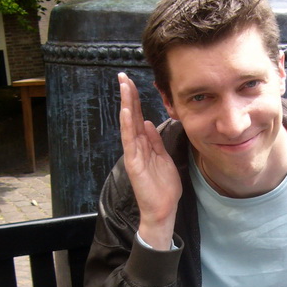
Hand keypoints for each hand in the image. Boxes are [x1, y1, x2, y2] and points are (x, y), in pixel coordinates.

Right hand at [118, 73, 181, 249]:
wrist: (163, 209)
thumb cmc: (163, 187)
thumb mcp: (163, 158)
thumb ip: (155, 141)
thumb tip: (149, 123)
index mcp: (144, 145)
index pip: (138, 117)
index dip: (135, 100)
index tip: (131, 82)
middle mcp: (136, 147)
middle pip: (131, 117)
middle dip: (128, 96)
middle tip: (122, 76)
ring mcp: (134, 154)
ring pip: (129, 125)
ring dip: (126, 105)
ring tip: (124, 87)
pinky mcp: (134, 164)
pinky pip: (130, 142)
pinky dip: (128, 127)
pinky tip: (127, 112)